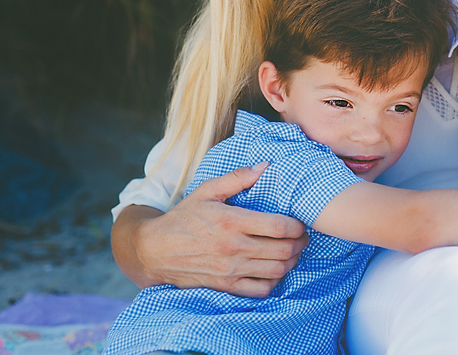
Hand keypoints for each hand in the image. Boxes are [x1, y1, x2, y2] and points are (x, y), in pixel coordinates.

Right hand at [122, 163, 307, 296]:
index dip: (298, 226)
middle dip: (299, 243)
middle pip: (283, 250)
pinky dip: (273, 282)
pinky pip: (260, 290)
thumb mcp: (207, 190)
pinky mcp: (225, 286)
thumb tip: (265, 166)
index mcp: (232, 221)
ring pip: (276, 271)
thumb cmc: (184, 217)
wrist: (155, 250)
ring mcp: (230, 269)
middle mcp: (233, 247)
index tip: (301, 222)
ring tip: (292, 252)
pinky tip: (273, 270)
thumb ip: (237, 178)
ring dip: (291, 262)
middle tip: (302, 237)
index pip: (279, 226)